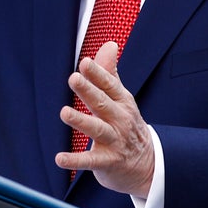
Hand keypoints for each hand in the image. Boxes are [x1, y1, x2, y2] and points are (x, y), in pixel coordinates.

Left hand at [55, 41, 154, 196]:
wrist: (148, 164)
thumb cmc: (127, 125)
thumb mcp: (122, 98)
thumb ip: (110, 73)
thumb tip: (109, 43)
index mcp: (122, 102)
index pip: (109, 85)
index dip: (97, 74)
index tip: (85, 62)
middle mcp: (120, 120)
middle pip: (103, 103)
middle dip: (88, 91)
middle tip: (73, 78)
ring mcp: (115, 141)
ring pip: (97, 129)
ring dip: (81, 121)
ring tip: (64, 112)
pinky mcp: (107, 162)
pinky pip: (90, 161)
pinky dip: (75, 160)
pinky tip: (59, 158)